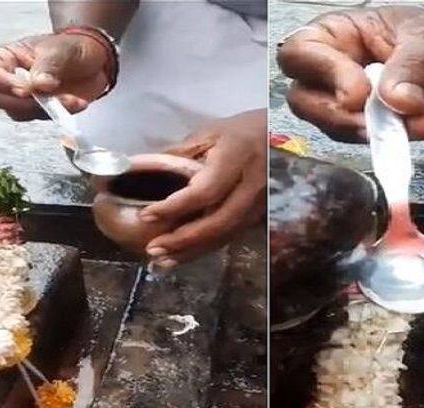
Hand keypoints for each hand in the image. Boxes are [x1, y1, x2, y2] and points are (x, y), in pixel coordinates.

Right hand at [0, 33, 109, 120]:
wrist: (94, 60)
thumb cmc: (71, 48)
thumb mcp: (60, 50)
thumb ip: (47, 66)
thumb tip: (38, 85)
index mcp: (5, 57)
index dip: (0, 83)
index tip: (24, 89)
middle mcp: (9, 79)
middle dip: (24, 103)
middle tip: (49, 97)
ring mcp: (23, 98)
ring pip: (19, 113)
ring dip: (45, 109)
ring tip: (71, 99)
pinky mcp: (40, 110)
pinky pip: (42, 118)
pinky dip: (60, 114)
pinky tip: (77, 103)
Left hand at [139, 109, 266, 267]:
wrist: (284, 136)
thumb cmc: (242, 131)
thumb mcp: (211, 132)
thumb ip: (180, 153)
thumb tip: (139, 168)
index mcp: (237, 157)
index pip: (206, 190)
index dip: (176, 206)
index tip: (147, 215)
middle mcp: (252, 184)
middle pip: (218, 221)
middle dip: (184, 239)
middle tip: (153, 249)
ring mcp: (259, 203)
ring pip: (226, 234)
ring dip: (193, 251)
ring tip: (162, 260)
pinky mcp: (260, 216)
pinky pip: (231, 236)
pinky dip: (206, 248)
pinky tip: (184, 255)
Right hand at [277, 6, 423, 141]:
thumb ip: (414, 66)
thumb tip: (393, 101)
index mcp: (346, 34)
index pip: (301, 52)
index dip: (321, 74)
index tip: (359, 93)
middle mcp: (342, 69)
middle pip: (304, 99)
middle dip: (337, 115)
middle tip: (375, 119)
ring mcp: (359, 104)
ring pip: (334, 127)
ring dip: (376, 133)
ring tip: (423, 119)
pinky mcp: (381, 131)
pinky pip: (374, 145)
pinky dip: (403, 144)